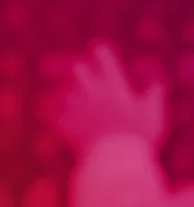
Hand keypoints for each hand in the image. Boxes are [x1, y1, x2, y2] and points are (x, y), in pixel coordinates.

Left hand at [54, 41, 168, 153]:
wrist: (114, 160)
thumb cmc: (138, 138)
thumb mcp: (153, 115)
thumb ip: (153, 98)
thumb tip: (156, 87)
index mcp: (114, 87)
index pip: (107, 63)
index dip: (102, 54)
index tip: (98, 47)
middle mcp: (92, 93)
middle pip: (80, 73)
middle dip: (81, 71)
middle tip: (78, 68)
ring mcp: (76, 109)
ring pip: (65, 93)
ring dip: (67, 94)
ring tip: (66, 95)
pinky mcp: (65, 125)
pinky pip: (54, 117)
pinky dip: (54, 116)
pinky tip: (51, 116)